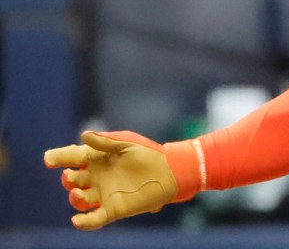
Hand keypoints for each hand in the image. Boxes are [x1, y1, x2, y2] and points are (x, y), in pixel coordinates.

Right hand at [43, 130, 192, 229]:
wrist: (170, 170)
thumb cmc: (148, 153)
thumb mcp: (126, 143)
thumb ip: (105, 142)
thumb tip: (83, 135)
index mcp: (98, 158)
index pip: (73, 157)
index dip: (59, 158)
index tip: (48, 159)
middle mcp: (97, 177)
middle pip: (72, 180)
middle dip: (68, 179)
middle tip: (70, 176)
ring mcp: (103, 193)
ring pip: (79, 199)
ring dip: (74, 198)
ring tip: (77, 193)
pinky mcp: (113, 208)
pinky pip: (94, 219)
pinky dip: (84, 222)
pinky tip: (77, 221)